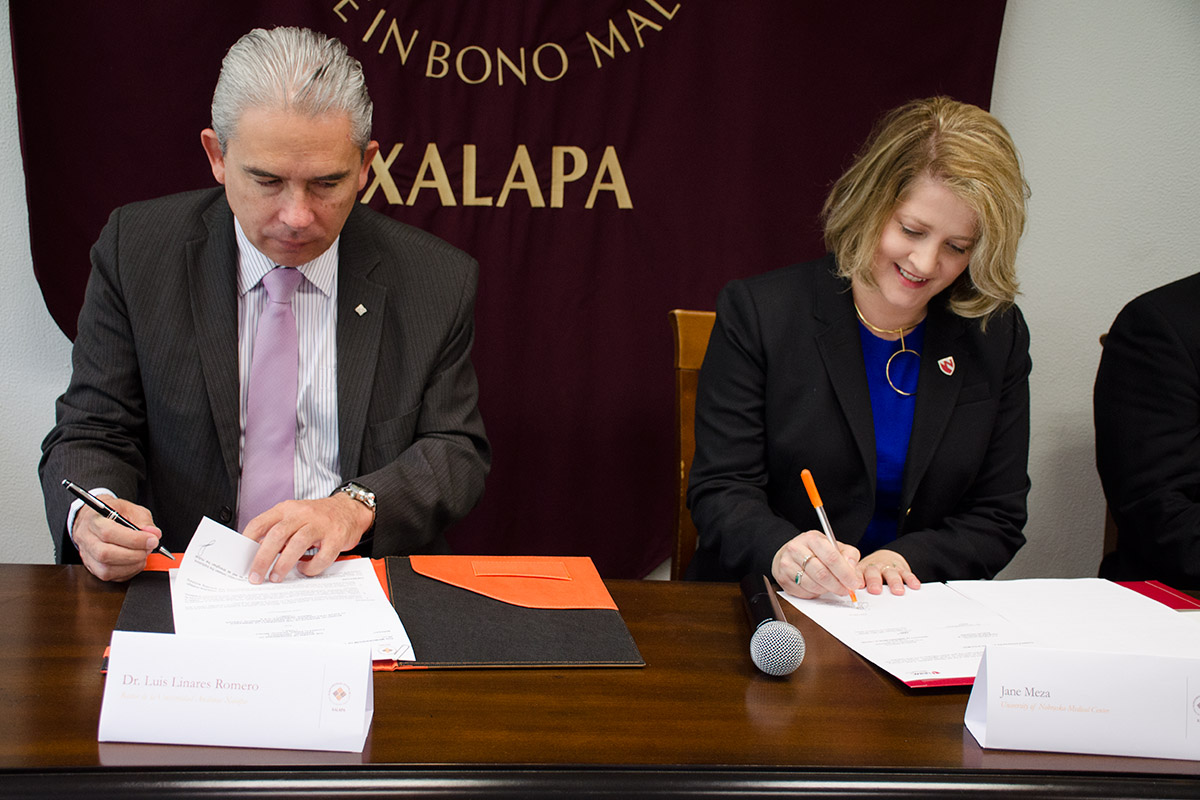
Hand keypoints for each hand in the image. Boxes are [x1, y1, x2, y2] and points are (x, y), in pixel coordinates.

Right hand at [71, 497, 161, 582]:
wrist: (94, 519)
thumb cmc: (113, 513)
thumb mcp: (131, 509)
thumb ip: (143, 521)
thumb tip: (154, 534)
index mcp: (94, 520)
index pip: (109, 533)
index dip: (134, 539)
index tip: (152, 540)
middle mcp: (86, 539)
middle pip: (106, 554)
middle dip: (134, 554)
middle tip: (149, 548)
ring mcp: (87, 556)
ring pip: (106, 569)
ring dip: (131, 565)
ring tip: (143, 554)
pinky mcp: (92, 567)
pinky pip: (109, 576)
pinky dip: (127, 572)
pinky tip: (135, 562)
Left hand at [242, 494, 373, 583]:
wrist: (350, 510)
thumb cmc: (318, 517)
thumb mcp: (295, 517)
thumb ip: (278, 531)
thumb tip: (257, 554)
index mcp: (287, 509)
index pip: (260, 523)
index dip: (247, 541)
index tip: (241, 559)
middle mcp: (302, 514)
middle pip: (277, 535)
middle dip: (263, 558)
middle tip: (256, 576)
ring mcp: (320, 524)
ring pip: (297, 544)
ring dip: (284, 564)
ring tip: (276, 577)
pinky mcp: (336, 537)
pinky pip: (321, 556)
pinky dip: (310, 567)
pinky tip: (305, 568)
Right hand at [772, 530, 860, 598]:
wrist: (790, 553)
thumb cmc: (815, 551)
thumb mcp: (833, 546)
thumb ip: (849, 555)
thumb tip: (854, 572)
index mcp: (811, 538)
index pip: (831, 557)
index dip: (845, 573)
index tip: (854, 583)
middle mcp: (796, 549)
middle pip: (822, 574)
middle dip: (838, 585)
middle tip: (846, 590)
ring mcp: (787, 564)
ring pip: (813, 585)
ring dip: (826, 590)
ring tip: (831, 587)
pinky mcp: (783, 579)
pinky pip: (804, 592)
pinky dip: (815, 593)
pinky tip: (818, 587)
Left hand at [857, 549, 919, 594]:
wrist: (886, 558)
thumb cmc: (871, 572)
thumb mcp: (861, 576)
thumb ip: (856, 586)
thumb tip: (850, 599)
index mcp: (861, 570)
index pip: (857, 574)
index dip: (857, 579)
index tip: (858, 586)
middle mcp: (874, 567)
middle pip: (873, 573)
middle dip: (874, 581)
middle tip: (875, 590)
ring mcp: (887, 567)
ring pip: (890, 573)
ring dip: (894, 582)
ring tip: (897, 591)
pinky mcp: (901, 568)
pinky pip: (906, 573)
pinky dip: (910, 579)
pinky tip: (914, 585)